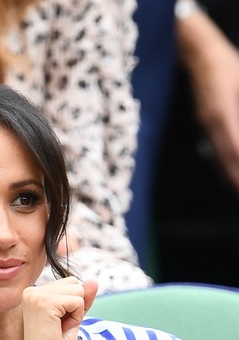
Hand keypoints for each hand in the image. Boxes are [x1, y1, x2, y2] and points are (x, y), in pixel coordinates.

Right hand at [5, 277, 96, 339]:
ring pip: (78, 290)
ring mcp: (36, 295)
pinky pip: (78, 301)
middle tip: (59, 328)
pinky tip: (59, 329)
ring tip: (58, 329)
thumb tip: (93, 280)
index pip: (71, 283)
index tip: (57, 324)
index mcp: (34, 293)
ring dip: (76, 312)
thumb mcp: (72, 318)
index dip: (73, 306)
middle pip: (75, 283)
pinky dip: (76, 318)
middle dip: (76, 307)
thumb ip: (82, 299)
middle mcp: (32, 291)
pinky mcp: (43, 303)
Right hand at [178, 10, 238, 192]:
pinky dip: (225, 163)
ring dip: (230, 174)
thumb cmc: (225, 64)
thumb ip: (237, 109)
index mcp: (222, 114)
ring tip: (236, 189)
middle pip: (226, 159)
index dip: (238, 170)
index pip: (234, 150)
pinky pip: (217, 148)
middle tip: (238, 194)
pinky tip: (231, 170)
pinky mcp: (206, 122)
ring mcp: (206, 124)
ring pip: (220, 156)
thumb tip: (236, 138)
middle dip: (235, 179)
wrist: (197, 52)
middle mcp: (212, 123)